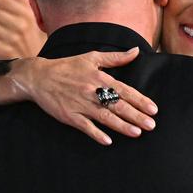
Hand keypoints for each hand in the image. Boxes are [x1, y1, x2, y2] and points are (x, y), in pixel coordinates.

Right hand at [0, 48, 157, 144]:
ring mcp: (80, 104)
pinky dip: (96, 134)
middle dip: (136, 116)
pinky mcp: (69, 115)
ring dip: (121, 126)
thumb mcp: (92, 57)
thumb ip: (116, 57)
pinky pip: (85, 126)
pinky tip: (108, 141)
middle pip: (118, 105)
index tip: (153, 109)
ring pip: (104, 117)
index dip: (140, 100)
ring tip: (136, 133)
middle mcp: (92, 91)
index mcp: (100, 78)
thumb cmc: (67, 66)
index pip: (125, 90)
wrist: (39, 77)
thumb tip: (136, 51)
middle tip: (151, 125)